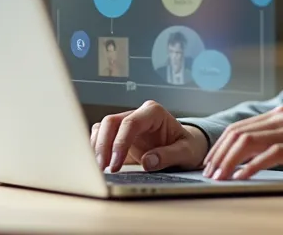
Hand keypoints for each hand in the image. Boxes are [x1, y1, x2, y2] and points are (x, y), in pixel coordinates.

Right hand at [90, 100, 206, 172]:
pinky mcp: (119, 135)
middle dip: (103, 145)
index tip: (116, 165)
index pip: (130, 123)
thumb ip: (169, 156)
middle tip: (102, 168)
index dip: (120, 143)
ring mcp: (126, 123)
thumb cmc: (186, 146)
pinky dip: (96, 149)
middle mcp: (137, 114)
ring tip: (98, 169)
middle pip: (111, 122)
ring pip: (102, 128)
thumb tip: (148, 161)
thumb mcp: (186, 152)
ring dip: (97, 147)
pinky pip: (100, 136)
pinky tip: (98, 164)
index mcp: (154, 113)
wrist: (184, 147)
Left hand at [202, 106, 282, 183]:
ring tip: (220, 177)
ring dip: (229, 160)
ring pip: (248, 141)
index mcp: (282, 115)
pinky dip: (250, 167)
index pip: (240, 126)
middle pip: (239, 132)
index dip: (220, 145)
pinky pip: (268, 154)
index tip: (210, 163)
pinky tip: (242, 178)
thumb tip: (245, 158)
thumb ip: (276, 142)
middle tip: (209, 173)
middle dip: (219, 154)